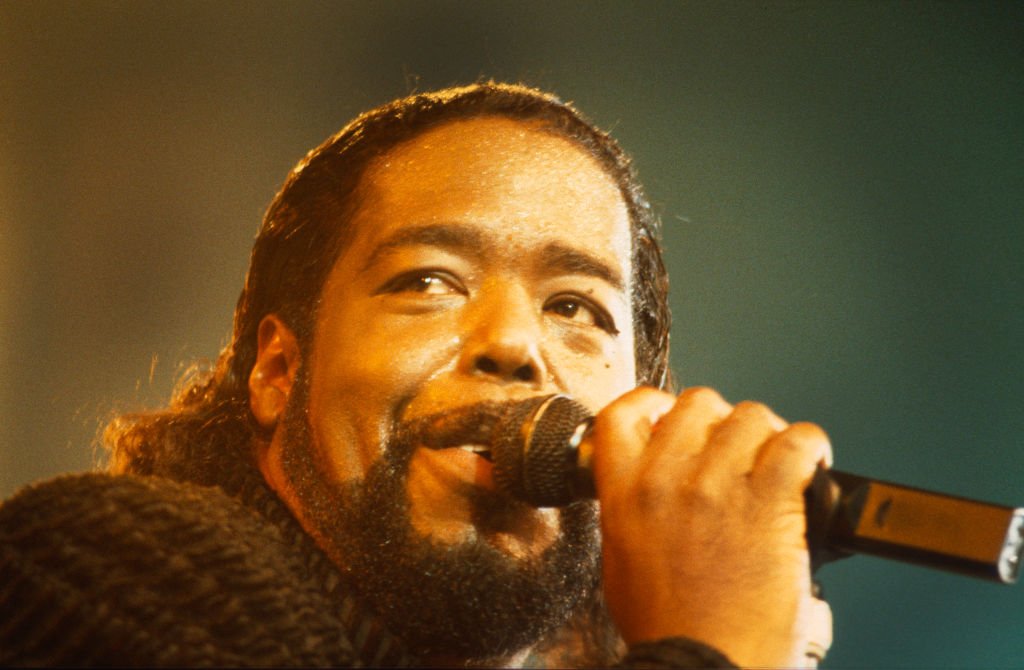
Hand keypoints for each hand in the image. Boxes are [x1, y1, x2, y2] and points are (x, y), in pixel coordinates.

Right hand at [591, 386, 832, 666]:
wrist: (702, 666)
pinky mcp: (768, 503)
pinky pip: (796, 443)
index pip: (625, 414)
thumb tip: (653, 487)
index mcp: (625, 493)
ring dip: (767, 434)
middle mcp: (668, 479)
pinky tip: (811, 462)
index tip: (669, 411)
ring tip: (777, 461)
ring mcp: (717, 487)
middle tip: (736, 448)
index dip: (652, 403)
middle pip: (698, 404)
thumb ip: (632, 511)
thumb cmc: (667, 629)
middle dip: (721, 421)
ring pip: (750, 416)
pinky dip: (810, 445)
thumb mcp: (622, 561)